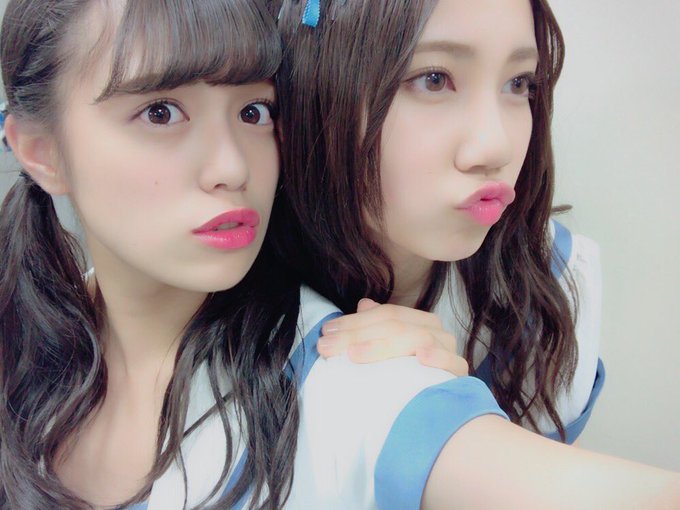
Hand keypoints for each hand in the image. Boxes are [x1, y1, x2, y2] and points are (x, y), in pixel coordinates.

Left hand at [318, 298, 468, 375]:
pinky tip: (421, 357)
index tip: (325, 333)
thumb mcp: (384, 354)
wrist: (435, 417)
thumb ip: (374, 328)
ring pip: (417, 338)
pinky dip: (437, 356)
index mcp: (418, 321)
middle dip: (356, 334)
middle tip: (327, 346)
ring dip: (382, 346)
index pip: (385, 314)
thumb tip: (363, 304)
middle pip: (395, 325)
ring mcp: (449, 351)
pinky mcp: (458, 374)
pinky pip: (451, 362)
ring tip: (354, 355)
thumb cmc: (405, 383)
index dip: (353, 322)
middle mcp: (435, 331)